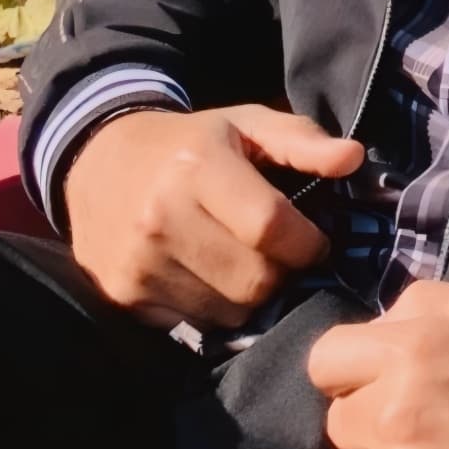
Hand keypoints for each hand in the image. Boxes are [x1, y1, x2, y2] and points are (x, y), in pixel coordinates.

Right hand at [59, 104, 362, 331]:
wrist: (96, 162)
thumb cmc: (188, 144)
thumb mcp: (244, 124)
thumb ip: (301, 140)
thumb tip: (352, 158)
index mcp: (196, 167)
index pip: (270, 227)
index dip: (307, 242)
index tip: (313, 239)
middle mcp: (161, 217)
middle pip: (255, 280)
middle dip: (279, 272)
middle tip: (274, 252)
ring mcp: (139, 263)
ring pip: (230, 311)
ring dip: (247, 294)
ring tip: (237, 260)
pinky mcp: (124, 295)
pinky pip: (195, 324)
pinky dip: (212, 307)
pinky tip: (204, 274)